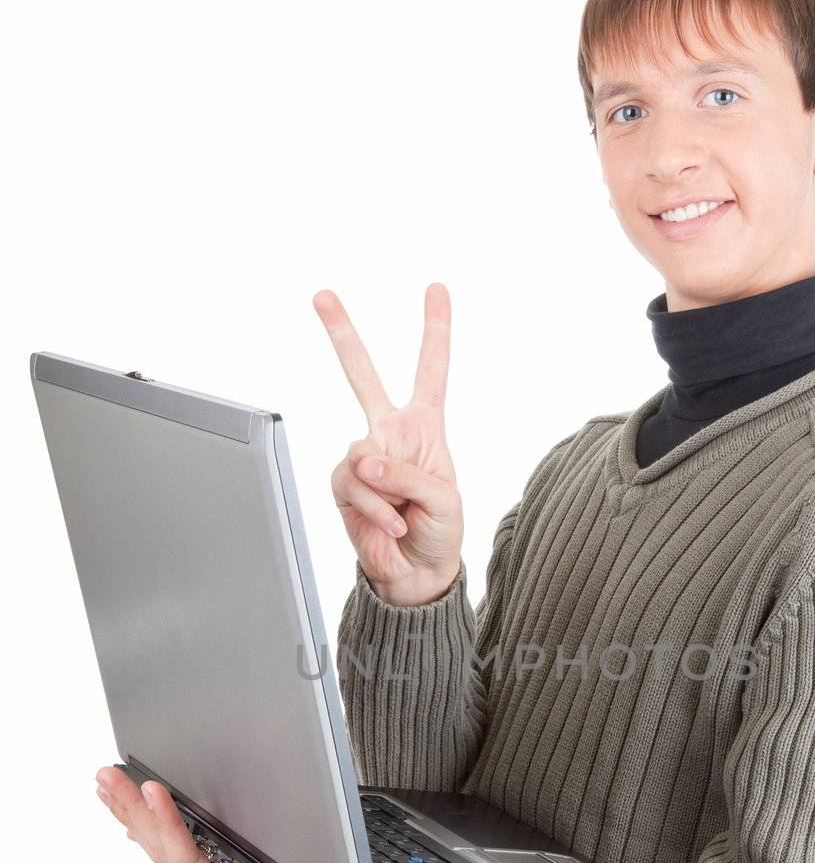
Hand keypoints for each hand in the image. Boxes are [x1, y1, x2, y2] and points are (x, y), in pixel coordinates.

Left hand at [93, 767, 317, 862]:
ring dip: (130, 815)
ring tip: (106, 786)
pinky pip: (164, 852)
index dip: (169, 825)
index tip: (152, 791)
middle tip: (109, 779)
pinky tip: (128, 813)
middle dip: (135, 811)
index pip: (188, 861)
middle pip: (162, 850)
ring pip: (157, 849)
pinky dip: (144, 829)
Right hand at [315, 283, 463, 606]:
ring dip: (387, 492)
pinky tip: (391, 524)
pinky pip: (354, 486)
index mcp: (424, 427)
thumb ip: (407, 472)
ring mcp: (364, 458)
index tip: (436, 289)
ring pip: (362, 454)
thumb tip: (364, 458)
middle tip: (322, 294)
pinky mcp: (345, 484)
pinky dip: (375, 509)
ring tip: (404, 514)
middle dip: (342, 333)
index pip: (431, 370)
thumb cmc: (439, 531)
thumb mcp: (444, 499)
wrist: (416, 572)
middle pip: (363, 375)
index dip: (435, 330)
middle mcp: (389, 433)